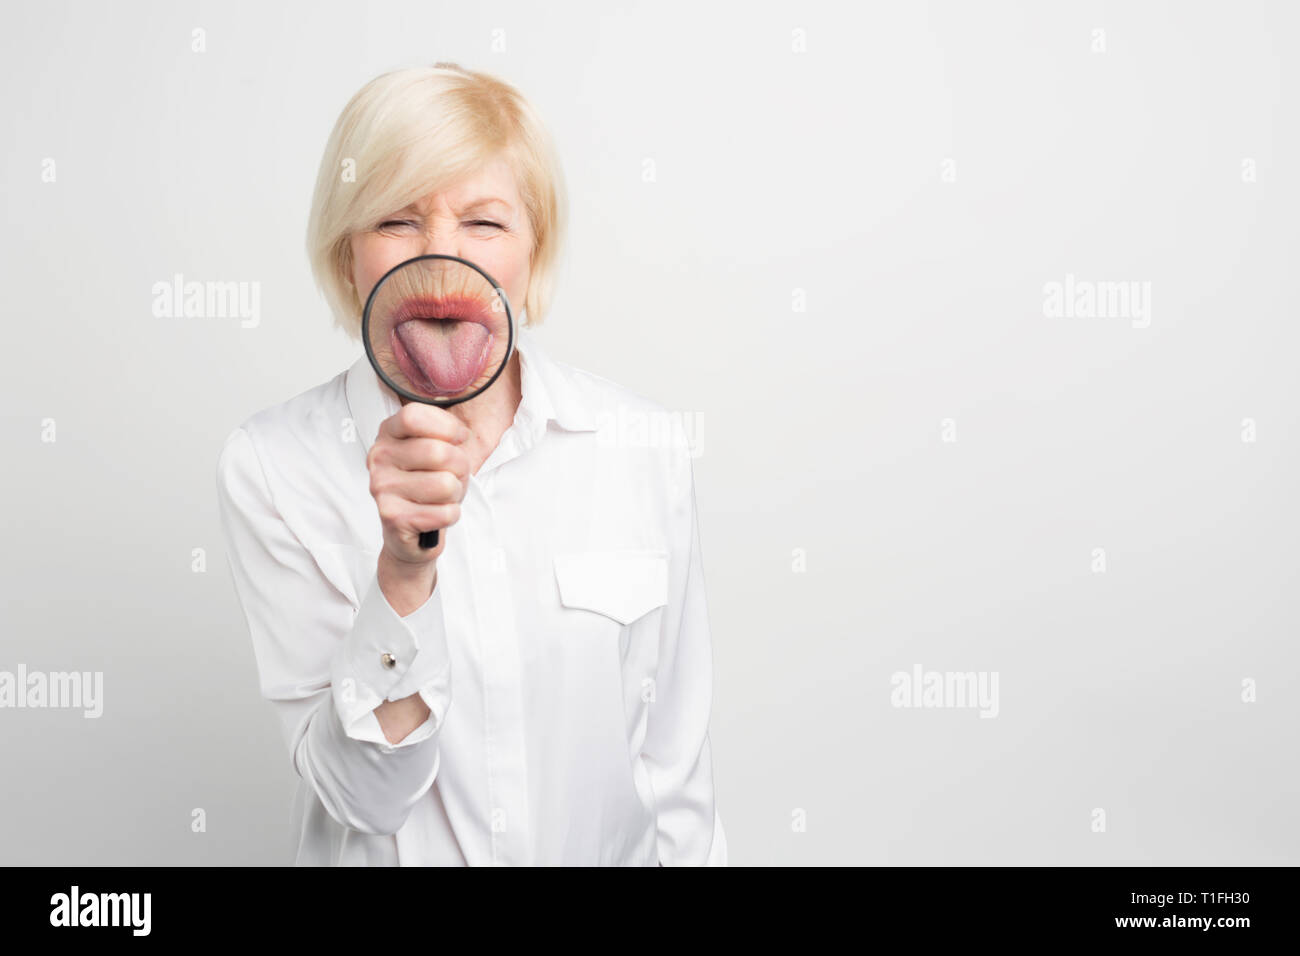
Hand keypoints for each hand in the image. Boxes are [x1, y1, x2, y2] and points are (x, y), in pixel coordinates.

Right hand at [367, 402, 470, 566]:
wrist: (411, 531)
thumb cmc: (428, 484)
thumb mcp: (437, 449)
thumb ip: (445, 434)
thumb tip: (459, 435)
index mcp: (389, 434)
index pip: (414, 416)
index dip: (446, 427)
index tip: (458, 438)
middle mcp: (379, 457)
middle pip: (438, 452)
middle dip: (459, 467)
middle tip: (452, 476)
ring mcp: (382, 487)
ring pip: (445, 484)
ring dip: (455, 493)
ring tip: (442, 497)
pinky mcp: (393, 517)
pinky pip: (446, 512)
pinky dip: (451, 515)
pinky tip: (436, 514)